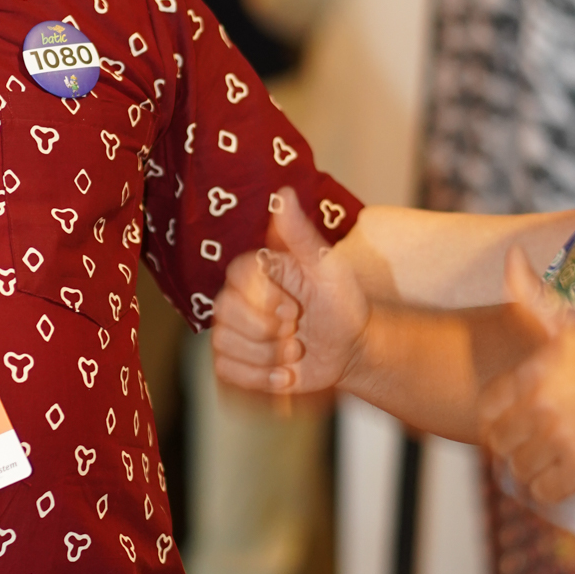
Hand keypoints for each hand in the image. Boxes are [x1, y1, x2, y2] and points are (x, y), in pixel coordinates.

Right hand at [211, 187, 369, 394]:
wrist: (350, 350)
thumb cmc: (341, 304)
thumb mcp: (327, 267)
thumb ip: (300, 234)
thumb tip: (284, 194)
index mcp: (257, 272)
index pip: (237, 279)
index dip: (264, 300)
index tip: (294, 309)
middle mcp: (239, 299)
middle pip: (225, 315)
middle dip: (268, 333)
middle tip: (297, 330)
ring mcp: (234, 331)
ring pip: (225, 345)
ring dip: (268, 357)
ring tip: (295, 351)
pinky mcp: (235, 361)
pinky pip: (227, 371)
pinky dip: (260, 378)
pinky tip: (285, 375)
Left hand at [477, 248, 574, 502]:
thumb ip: (533, 297)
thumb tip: (510, 257)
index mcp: (536, 374)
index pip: (487, 409)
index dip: (495, 416)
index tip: (508, 419)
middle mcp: (545, 411)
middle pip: (500, 443)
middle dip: (510, 443)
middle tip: (525, 442)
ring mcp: (567, 445)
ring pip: (520, 470)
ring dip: (528, 467)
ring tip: (543, 460)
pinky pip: (546, 492)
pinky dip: (549, 488)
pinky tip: (561, 476)